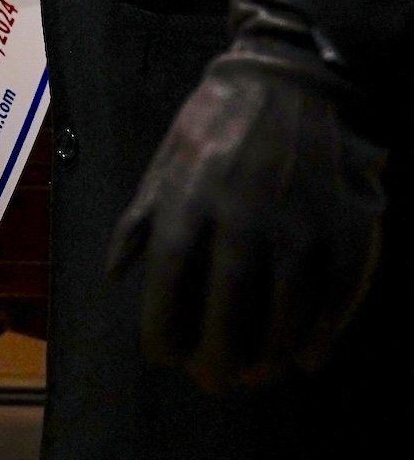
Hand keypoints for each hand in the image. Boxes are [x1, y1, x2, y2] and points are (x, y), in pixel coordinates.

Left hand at [107, 0, 386, 392]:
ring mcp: (300, 222)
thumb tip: (114, 276)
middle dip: (217, 355)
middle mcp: (244, 217)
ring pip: (286, 309)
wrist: (294, 77)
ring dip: (269, 354)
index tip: (162, 356)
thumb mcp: (164, 161)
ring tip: (255, 376)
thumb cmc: (216, 122)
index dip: (163, 327)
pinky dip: (322, 332)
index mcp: (191, 200)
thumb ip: (138, 220)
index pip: (170, 282)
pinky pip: (337, 293)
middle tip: (211, 382)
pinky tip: (307, 358)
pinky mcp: (344, 223)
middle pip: (229, 306)